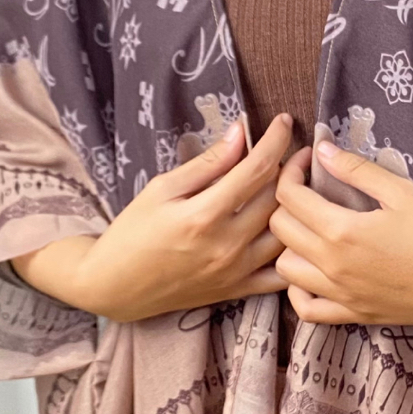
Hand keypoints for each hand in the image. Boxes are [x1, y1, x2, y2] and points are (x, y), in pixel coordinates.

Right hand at [12, 114, 293, 321]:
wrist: (114, 286)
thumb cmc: (133, 232)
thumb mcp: (162, 188)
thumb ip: (206, 163)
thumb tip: (241, 134)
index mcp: (204, 215)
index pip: (256, 169)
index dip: (276, 141)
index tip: (285, 122)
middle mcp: (226, 245)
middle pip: (276, 199)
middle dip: (292, 168)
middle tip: (296, 151)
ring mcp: (235, 271)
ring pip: (286, 233)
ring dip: (297, 206)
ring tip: (298, 185)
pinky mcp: (237, 291)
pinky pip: (281, 275)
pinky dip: (294, 252)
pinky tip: (296, 231)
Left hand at [270, 139, 412, 328]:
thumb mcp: (402, 192)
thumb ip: (358, 170)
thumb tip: (323, 149)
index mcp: (340, 231)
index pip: (289, 197)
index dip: (291, 171)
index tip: (308, 160)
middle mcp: (331, 267)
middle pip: (279, 231)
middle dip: (286, 201)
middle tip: (310, 188)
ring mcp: (340, 296)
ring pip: (285, 271)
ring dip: (289, 245)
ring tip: (312, 229)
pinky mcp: (354, 315)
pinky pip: (307, 309)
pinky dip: (298, 291)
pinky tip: (315, 272)